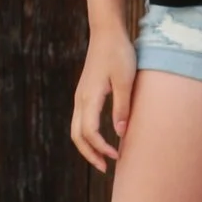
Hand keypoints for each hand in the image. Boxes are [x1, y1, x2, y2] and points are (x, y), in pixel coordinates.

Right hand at [70, 25, 138, 170]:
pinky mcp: (85, 93)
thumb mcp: (126, 80)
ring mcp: (80, 96)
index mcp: (89, 98)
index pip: (89, 132)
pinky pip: (81, 120)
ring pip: (76, 129)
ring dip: (88, 146)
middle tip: (106, 168)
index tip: (118, 155)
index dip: (101, 148)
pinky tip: (102, 138)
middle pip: (77, 135)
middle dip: (90, 154)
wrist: (107, 34)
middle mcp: (80, 100)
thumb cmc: (119, 54)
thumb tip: (120, 133)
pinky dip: (88, 134)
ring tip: (104, 158)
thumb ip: (122, 106)